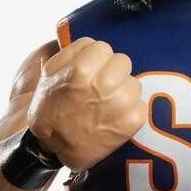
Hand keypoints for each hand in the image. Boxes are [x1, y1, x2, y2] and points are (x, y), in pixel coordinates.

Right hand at [26, 37, 146, 170]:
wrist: (52, 148)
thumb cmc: (50, 108)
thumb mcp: (50, 73)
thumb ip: (73, 51)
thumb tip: (94, 42)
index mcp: (82, 69)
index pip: (104, 48)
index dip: (97, 59)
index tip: (91, 71)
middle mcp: (104, 85)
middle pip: (123, 62)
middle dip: (112, 72)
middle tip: (101, 86)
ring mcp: (121, 104)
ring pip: (134, 82)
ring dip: (123, 90)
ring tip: (107, 103)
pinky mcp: (133, 121)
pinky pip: (141, 103)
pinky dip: (130, 110)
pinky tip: (114, 117)